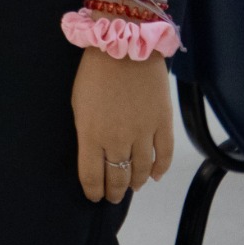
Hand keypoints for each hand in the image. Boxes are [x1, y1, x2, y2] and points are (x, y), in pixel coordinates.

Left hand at [72, 48, 173, 201]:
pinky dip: (160, 169)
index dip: (93, 190)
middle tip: (112, 197)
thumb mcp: (78, 104)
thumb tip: (94, 153)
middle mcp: (117, 139)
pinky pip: (165, 155)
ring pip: (141, 170)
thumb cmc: (94, 73)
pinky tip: (155, 176)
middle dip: (113, 191)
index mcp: (91, 134)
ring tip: (131, 187)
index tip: (94, 196)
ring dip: (135, 182)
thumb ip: (86, 132)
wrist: (125, 47)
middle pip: (117, 176)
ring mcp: (143, 133)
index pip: (91, 175)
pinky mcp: (163, 124)